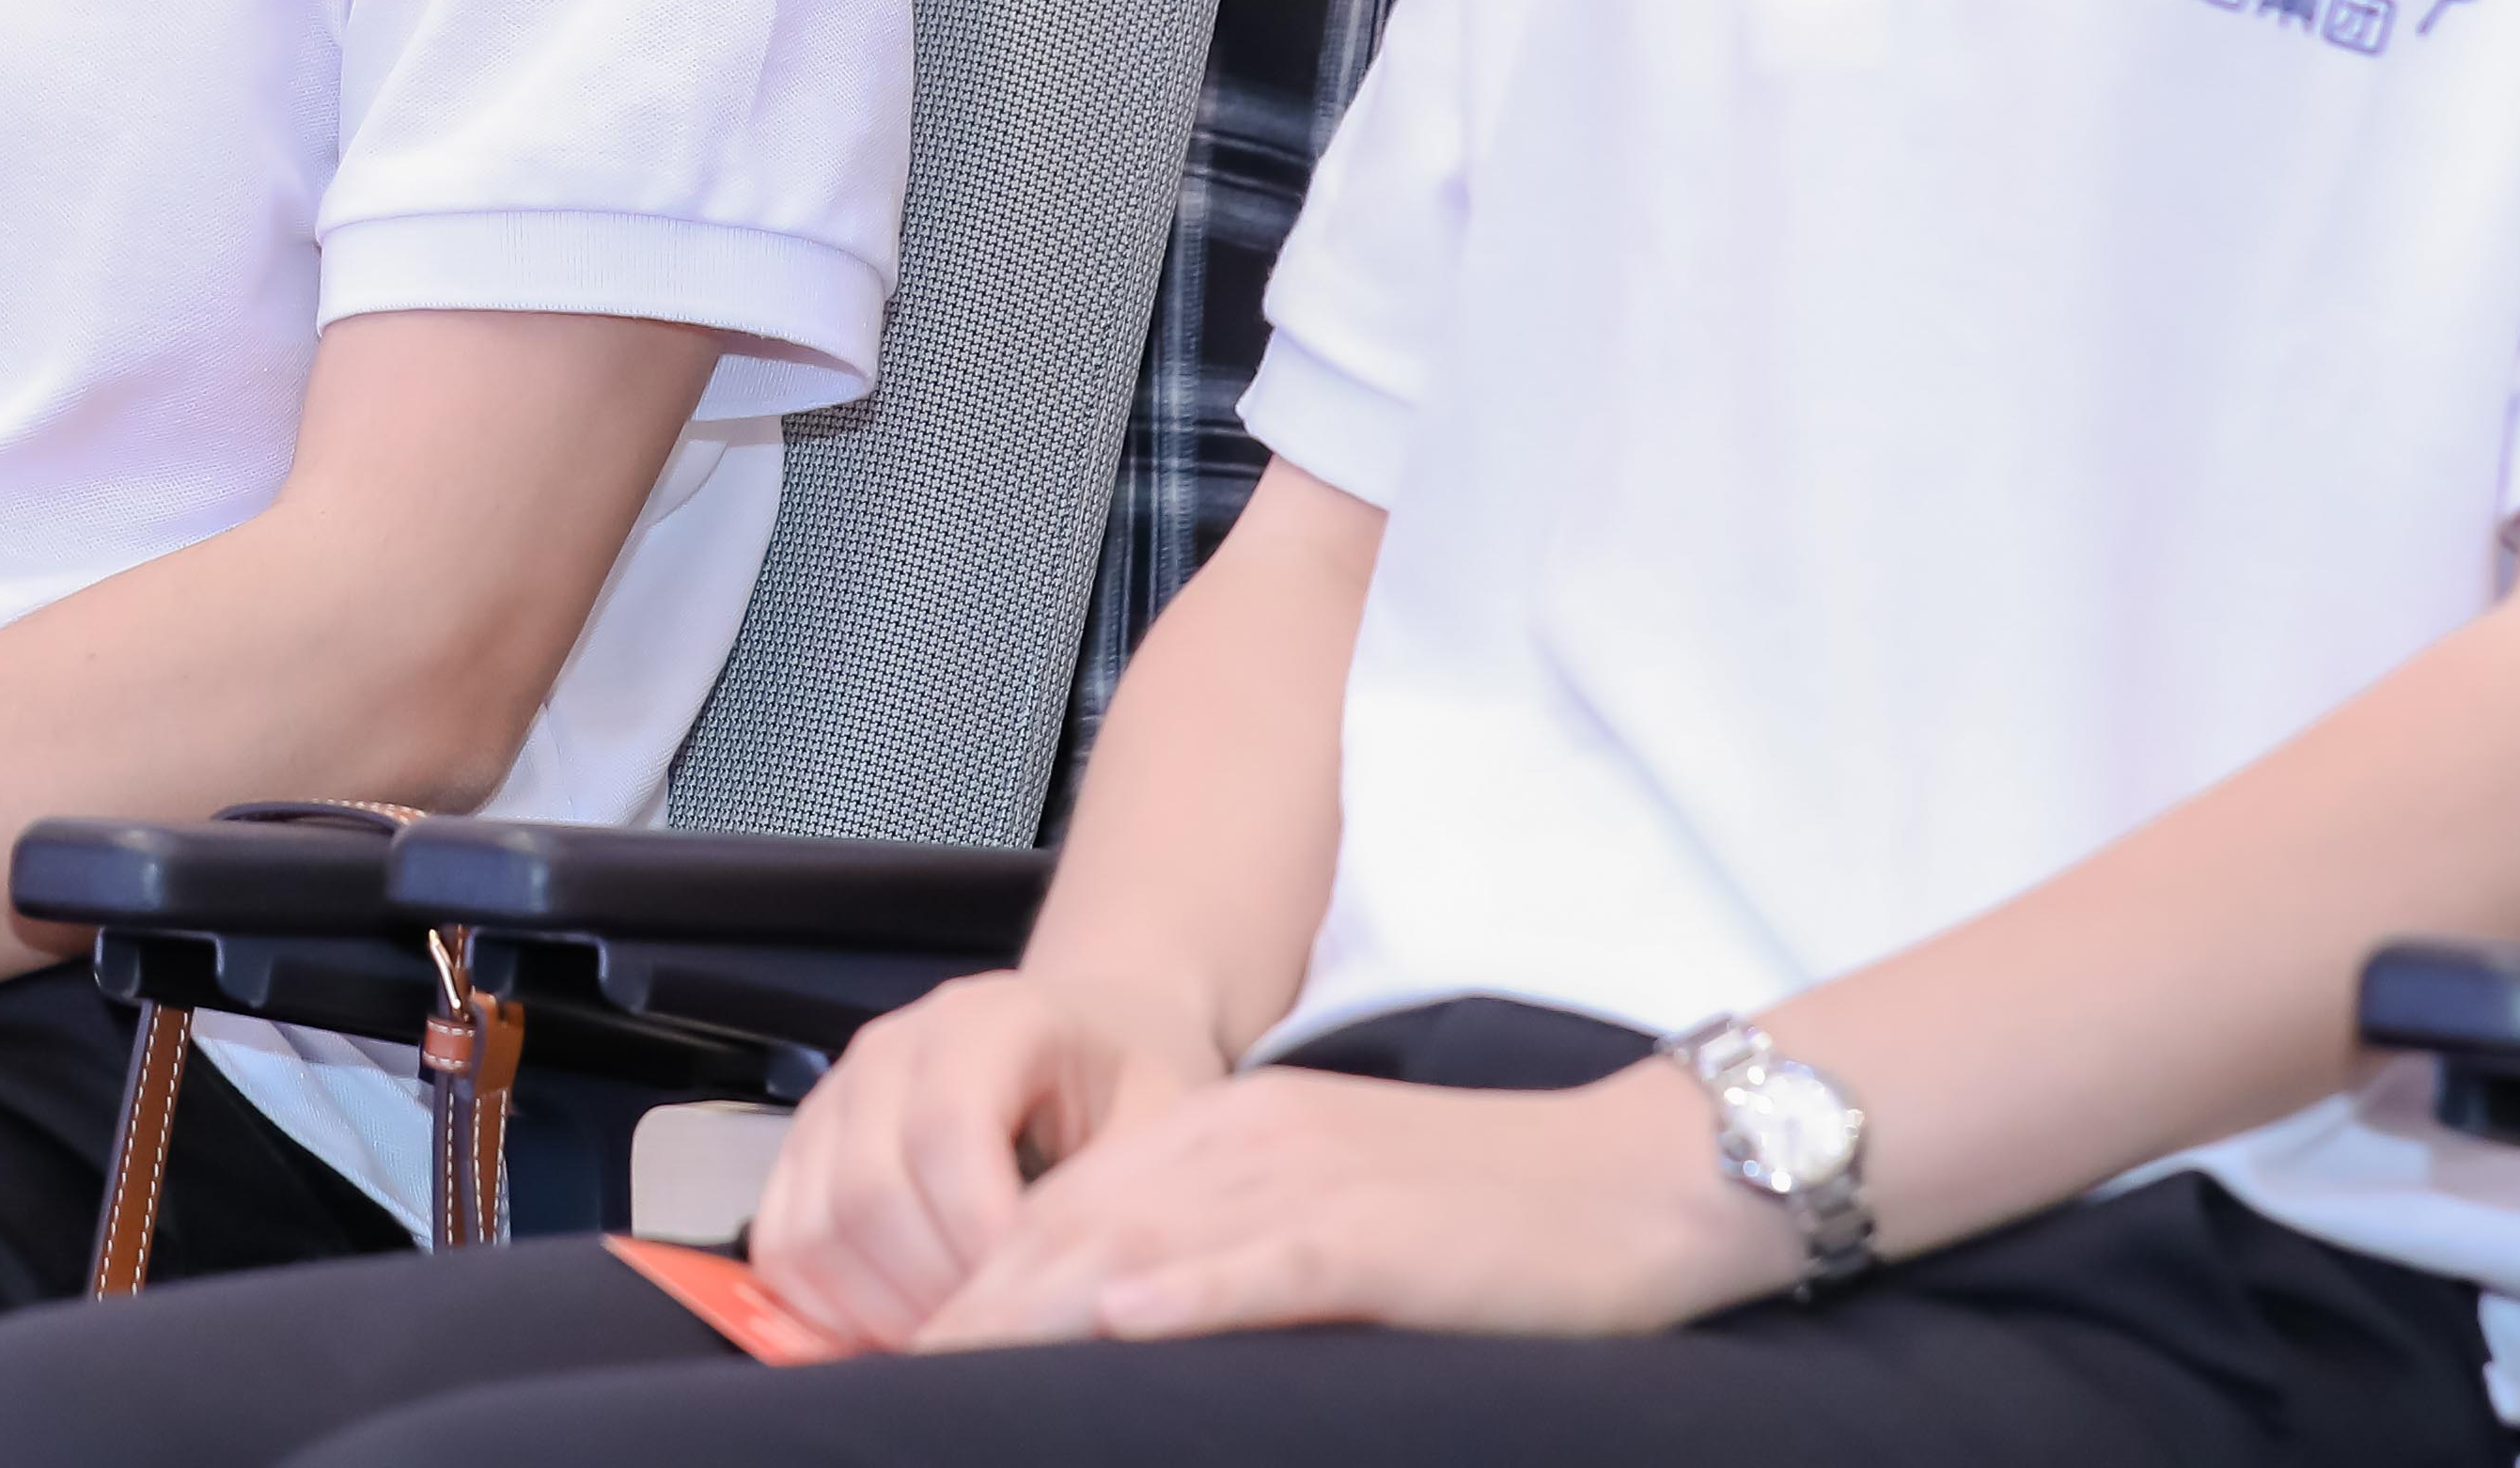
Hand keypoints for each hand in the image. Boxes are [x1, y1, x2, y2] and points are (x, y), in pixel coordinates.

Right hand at [742, 964, 1221, 1350]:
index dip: (978, 1235)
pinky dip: (824, 1305)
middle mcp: (892, 1047)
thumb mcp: (1166, 1117)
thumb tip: (1083, 1302)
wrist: (1094, 1028)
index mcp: (989, 1020)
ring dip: (875, 1309)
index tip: (1029, 1299)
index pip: (946, 1133)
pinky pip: (780, 1240)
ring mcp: (838, 1093)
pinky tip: (895, 1325)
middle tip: (994, 1339)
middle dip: (931, 1290)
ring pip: (811, 1227)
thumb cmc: (1134, 1076)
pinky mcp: (808, 1143)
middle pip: (866, 1192)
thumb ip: (1122, 1198)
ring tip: (953, 1336)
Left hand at [913, 1050, 1785, 1350]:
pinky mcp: (1378, 1232)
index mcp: (1226, 1135)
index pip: (1062, 1209)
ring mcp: (1308, 1180)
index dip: (972, 1284)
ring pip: (1138, 1239)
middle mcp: (1244, 1142)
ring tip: (945, 1369)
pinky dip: (1188, 1291)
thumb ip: (1220, 1254)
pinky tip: (1122, 1320)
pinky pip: (1263, 1260)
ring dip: (1034, 1308)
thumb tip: (1113, 1328)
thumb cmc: (1489, 1218)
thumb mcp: (1327, 1215)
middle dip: (967, 1308)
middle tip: (881, 1382)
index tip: (898, 1353)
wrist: (1639, 1177)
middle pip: (1068, 1224)